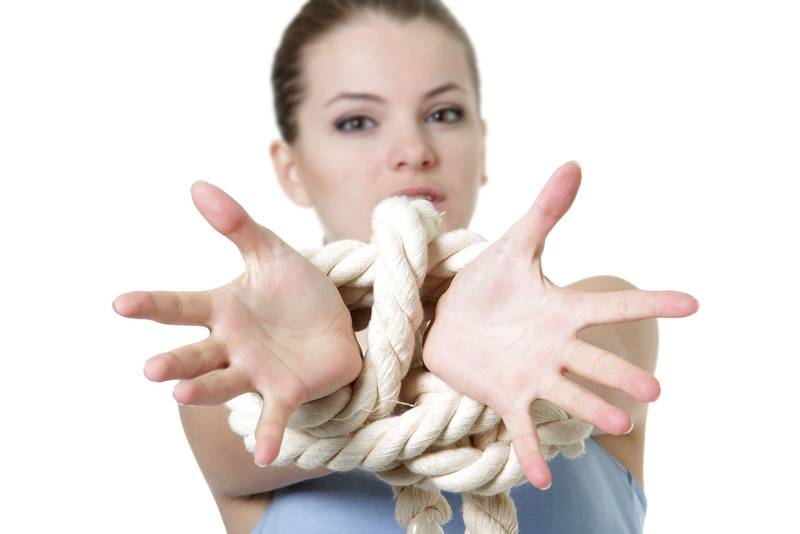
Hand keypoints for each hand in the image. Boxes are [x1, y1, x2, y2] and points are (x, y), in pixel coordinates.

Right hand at [112, 181, 361, 466]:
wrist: (338, 322)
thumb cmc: (297, 289)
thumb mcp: (271, 252)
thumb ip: (237, 224)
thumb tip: (197, 185)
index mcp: (223, 309)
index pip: (181, 306)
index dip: (152, 305)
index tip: (120, 303)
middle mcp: (231, 345)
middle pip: (196, 355)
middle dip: (175, 363)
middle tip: (153, 369)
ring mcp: (255, 372)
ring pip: (223, 383)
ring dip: (204, 390)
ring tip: (181, 394)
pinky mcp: (285, 393)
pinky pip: (273, 416)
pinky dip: (267, 435)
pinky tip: (263, 454)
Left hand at [421, 161, 698, 488]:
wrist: (447, 317)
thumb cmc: (485, 284)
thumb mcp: (512, 247)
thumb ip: (544, 213)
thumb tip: (574, 163)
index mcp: (560, 310)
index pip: (608, 306)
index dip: (648, 303)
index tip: (692, 304)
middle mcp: (554, 347)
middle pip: (592, 360)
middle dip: (619, 373)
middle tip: (652, 388)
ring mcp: (532, 375)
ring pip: (566, 394)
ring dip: (590, 409)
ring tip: (616, 423)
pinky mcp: (506, 397)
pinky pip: (522, 428)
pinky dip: (530, 452)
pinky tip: (541, 480)